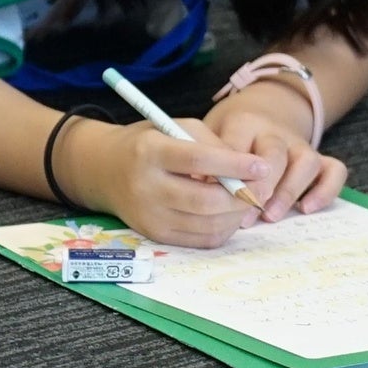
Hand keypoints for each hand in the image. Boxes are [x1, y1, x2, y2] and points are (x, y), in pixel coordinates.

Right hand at [101, 120, 278, 248]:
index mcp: (149, 152)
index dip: (234, 165)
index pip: (198, 161)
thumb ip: (211, 143)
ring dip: (236, 215)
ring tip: (248, 199)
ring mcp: (149, 216)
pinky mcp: (155, 235)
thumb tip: (248, 168)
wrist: (105, 170)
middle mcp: (146, 187)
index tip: (261, 165)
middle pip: (205, 201)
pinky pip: (200, 239)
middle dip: (242, 196)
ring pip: (207, 224)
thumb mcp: (175, 127)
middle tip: (263, 187)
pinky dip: (223, 228)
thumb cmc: (149, 143)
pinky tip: (230, 213)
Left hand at [202, 88, 344, 220]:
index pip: (236, 143)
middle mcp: (275, 132)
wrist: (264, 110)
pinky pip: (334, 170)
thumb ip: (205, 158)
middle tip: (244, 211)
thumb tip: (196, 185)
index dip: (226, 170)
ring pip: (306, 161)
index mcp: (243, 123)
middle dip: (260, 185)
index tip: (210, 193)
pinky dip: (325, 190)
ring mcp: (300, 145)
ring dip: (289, 191)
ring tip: (270, 216)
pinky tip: (307, 209)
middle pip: (275, 153)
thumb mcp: (209, 136)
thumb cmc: (228, 135)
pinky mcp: (318, 158)